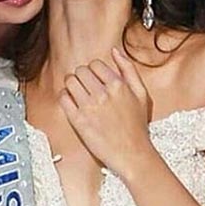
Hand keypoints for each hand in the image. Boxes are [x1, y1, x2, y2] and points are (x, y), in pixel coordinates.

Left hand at [59, 48, 150, 174]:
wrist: (132, 155)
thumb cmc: (137, 126)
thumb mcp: (141, 93)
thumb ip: (129, 69)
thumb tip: (115, 51)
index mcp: (118, 85)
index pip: (95, 64)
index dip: (94, 71)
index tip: (96, 79)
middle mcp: (102, 94)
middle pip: (80, 71)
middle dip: (82, 76)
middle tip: (86, 86)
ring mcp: (89, 107)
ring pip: (70, 81)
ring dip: (72, 85)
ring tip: (78, 93)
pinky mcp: (78, 120)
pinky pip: (63, 98)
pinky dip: (65, 97)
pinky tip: (72, 103)